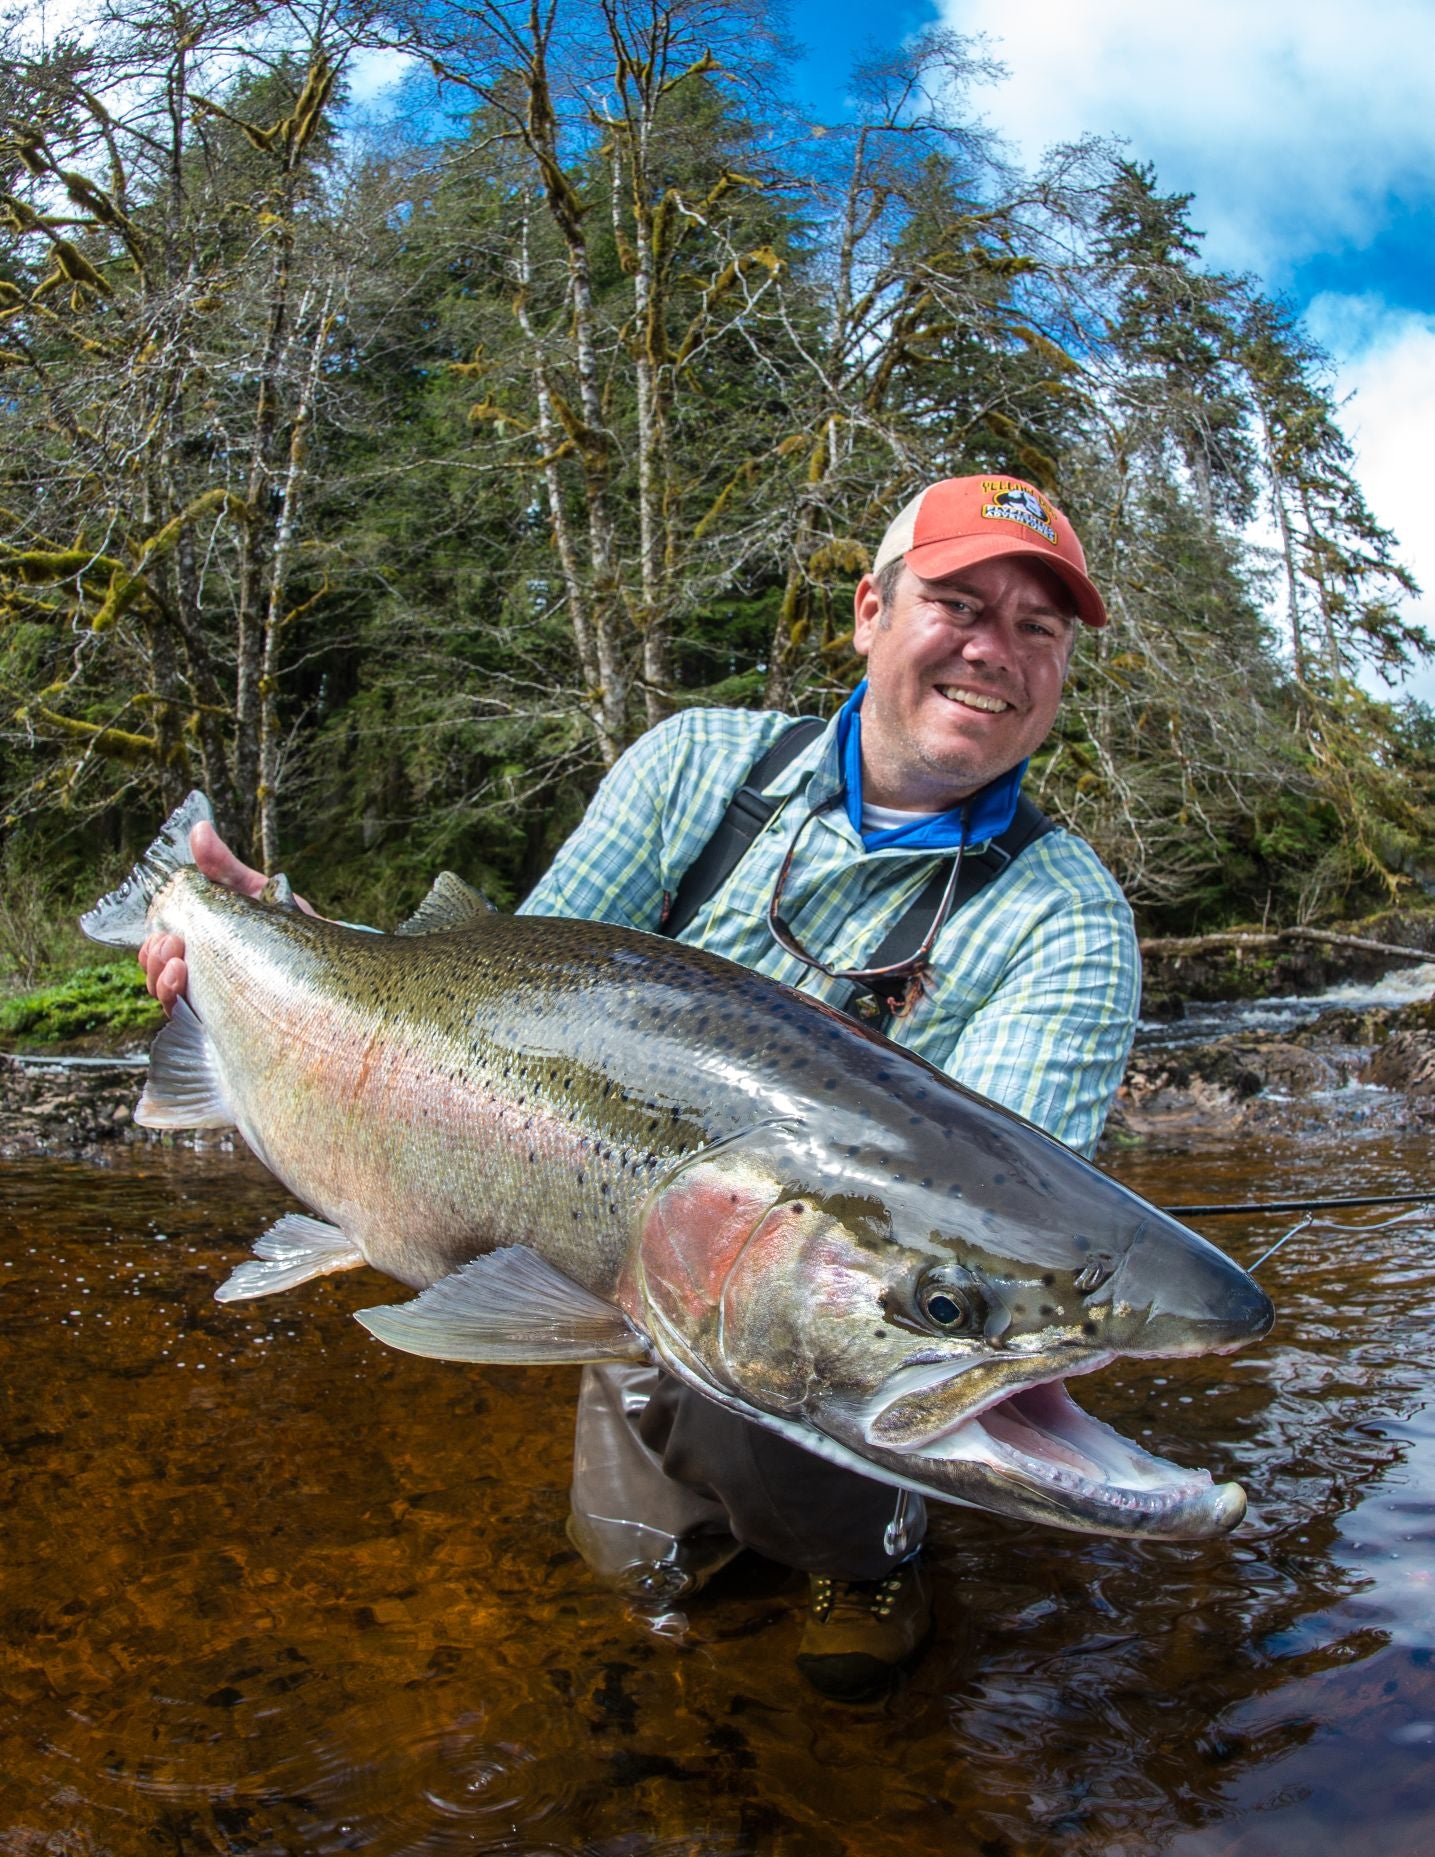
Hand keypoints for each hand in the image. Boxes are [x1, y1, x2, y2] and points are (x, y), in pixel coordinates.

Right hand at [137, 821, 311, 1012]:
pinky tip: (189, 993)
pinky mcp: (231, 1023)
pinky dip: (183, 1008)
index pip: (159, 953)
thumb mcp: (252, 890)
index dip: (151, 949)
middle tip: (170, 948)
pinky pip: (194, 1025)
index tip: (162, 936)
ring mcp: (214, 1002)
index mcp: (199, 948)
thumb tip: (199, 830)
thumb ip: (222, 866)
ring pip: (170, 1002)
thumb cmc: (288, 924)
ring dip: (163, 984)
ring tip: (178, 968)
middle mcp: (201, 978)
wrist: (332, 959)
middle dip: (154, 963)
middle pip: (157, 978)